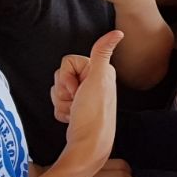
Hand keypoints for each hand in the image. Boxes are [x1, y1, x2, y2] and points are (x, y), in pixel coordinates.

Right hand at [51, 29, 123, 171]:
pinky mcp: (76, 107)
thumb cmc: (93, 114)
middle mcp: (93, 81)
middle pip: (60, 75)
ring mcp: (84, 96)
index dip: (67, 76)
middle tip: (77, 102)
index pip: (67, 62)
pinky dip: (61, 112)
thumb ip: (102, 53)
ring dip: (61, 103)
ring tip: (75, 112)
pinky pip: (57, 103)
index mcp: (100, 70)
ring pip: (56, 90)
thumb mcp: (98, 79)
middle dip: (62, 91)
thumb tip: (119, 32)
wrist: (88, 145)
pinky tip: (72, 118)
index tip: (79, 89)